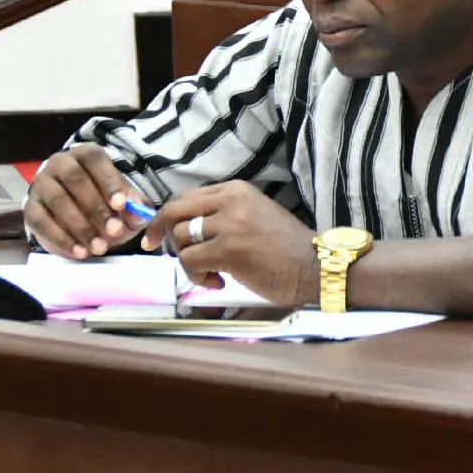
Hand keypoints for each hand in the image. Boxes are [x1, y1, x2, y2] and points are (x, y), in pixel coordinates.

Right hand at [25, 144, 148, 258]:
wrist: (77, 212)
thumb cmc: (104, 199)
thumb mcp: (123, 200)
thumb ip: (134, 204)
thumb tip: (138, 212)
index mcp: (85, 154)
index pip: (95, 159)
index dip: (109, 181)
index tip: (121, 204)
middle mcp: (59, 163)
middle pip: (75, 180)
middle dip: (97, 208)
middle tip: (114, 231)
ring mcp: (41, 184)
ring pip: (58, 201)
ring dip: (81, 227)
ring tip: (100, 247)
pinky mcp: (30, 207)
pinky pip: (41, 222)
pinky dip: (61, 239)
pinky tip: (80, 252)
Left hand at [142, 181, 319, 306]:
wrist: (315, 265)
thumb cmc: (285, 247)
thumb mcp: (253, 215)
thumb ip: (221, 215)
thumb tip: (180, 228)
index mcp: (236, 190)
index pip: (186, 197)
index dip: (167, 216)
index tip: (158, 234)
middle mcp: (231, 201)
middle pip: (174, 211)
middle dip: (159, 232)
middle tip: (157, 250)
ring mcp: (229, 225)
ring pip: (180, 239)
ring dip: (187, 260)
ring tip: (211, 273)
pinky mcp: (228, 250)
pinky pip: (189, 261)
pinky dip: (196, 276)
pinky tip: (217, 282)